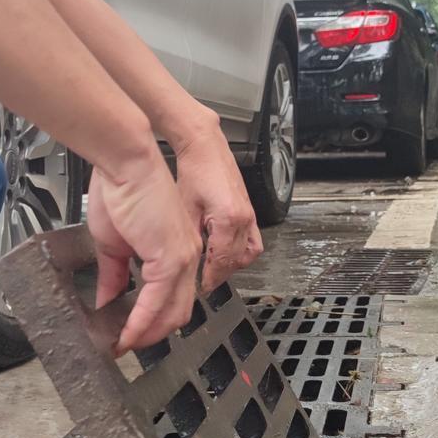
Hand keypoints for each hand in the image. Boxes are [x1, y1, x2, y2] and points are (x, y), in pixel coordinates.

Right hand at [86, 148, 202, 355]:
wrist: (125, 164)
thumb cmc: (122, 190)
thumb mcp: (113, 242)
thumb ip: (114, 274)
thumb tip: (106, 297)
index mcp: (175, 249)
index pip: (170, 296)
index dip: (150, 319)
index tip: (128, 332)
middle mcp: (186, 256)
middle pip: (176, 311)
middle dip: (151, 333)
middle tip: (127, 343)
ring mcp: (182, 260)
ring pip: (172, 313)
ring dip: (148, 333)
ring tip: (124, 342)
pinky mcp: (170, 260)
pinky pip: (157, 304)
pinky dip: (140, 323)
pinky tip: (126, 333)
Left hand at [172, 113, 262, 291]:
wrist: (206, 149)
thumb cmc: (194, 172)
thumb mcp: (185, 210)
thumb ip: (190, 238)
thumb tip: (187, 262)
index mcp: (228, 219)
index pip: (221, 262)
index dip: (209, 278)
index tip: (200, 287)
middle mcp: (244, 219)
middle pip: (236, 261)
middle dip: (220, 274)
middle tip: (203, 282)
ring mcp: (250, 215)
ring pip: (248, 254)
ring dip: (232, 265)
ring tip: (214, 269)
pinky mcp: (249, 211)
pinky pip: (252, 241)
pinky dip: (241, 252)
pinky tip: (226, 253)